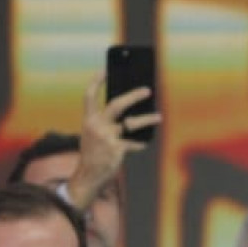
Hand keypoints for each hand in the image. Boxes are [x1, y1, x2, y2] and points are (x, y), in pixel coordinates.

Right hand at [71, 77, 158, 207]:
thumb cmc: (94, 153)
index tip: (104, 70)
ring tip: (159, 117)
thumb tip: (130, 110)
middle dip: (134, 96)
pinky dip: (141, 143)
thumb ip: (106, 122)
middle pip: (117, 104)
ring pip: (131, 123)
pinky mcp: (116, 149)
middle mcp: (96, 126)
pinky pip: (134, 142)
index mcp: (88, 120)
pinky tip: (144, 142)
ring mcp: (106, 137)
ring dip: (148, 119)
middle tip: (148, 90)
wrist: (88, 176)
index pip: (89, 96)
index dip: (96, 82)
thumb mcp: (94, 134)